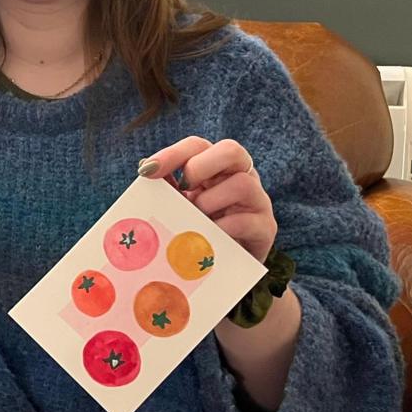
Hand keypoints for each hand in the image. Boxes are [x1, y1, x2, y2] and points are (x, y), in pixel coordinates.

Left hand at [139, 137, 275, 261]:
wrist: (226, 265)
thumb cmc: (199, 227)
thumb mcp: (180, 205)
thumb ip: (167, 187)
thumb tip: (146, 171)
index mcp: (216, 166)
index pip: (197, 146)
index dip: (172, 154)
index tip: (147, 171)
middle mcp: (241, 176)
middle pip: (231, 150)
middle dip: (200, 166)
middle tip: (183, 188)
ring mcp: (257, 200)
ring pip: (242, 184)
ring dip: (210, 202)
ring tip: (195, 219)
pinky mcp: (265, 227)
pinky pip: (247, 221)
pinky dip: (221, 228)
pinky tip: (206, 239)